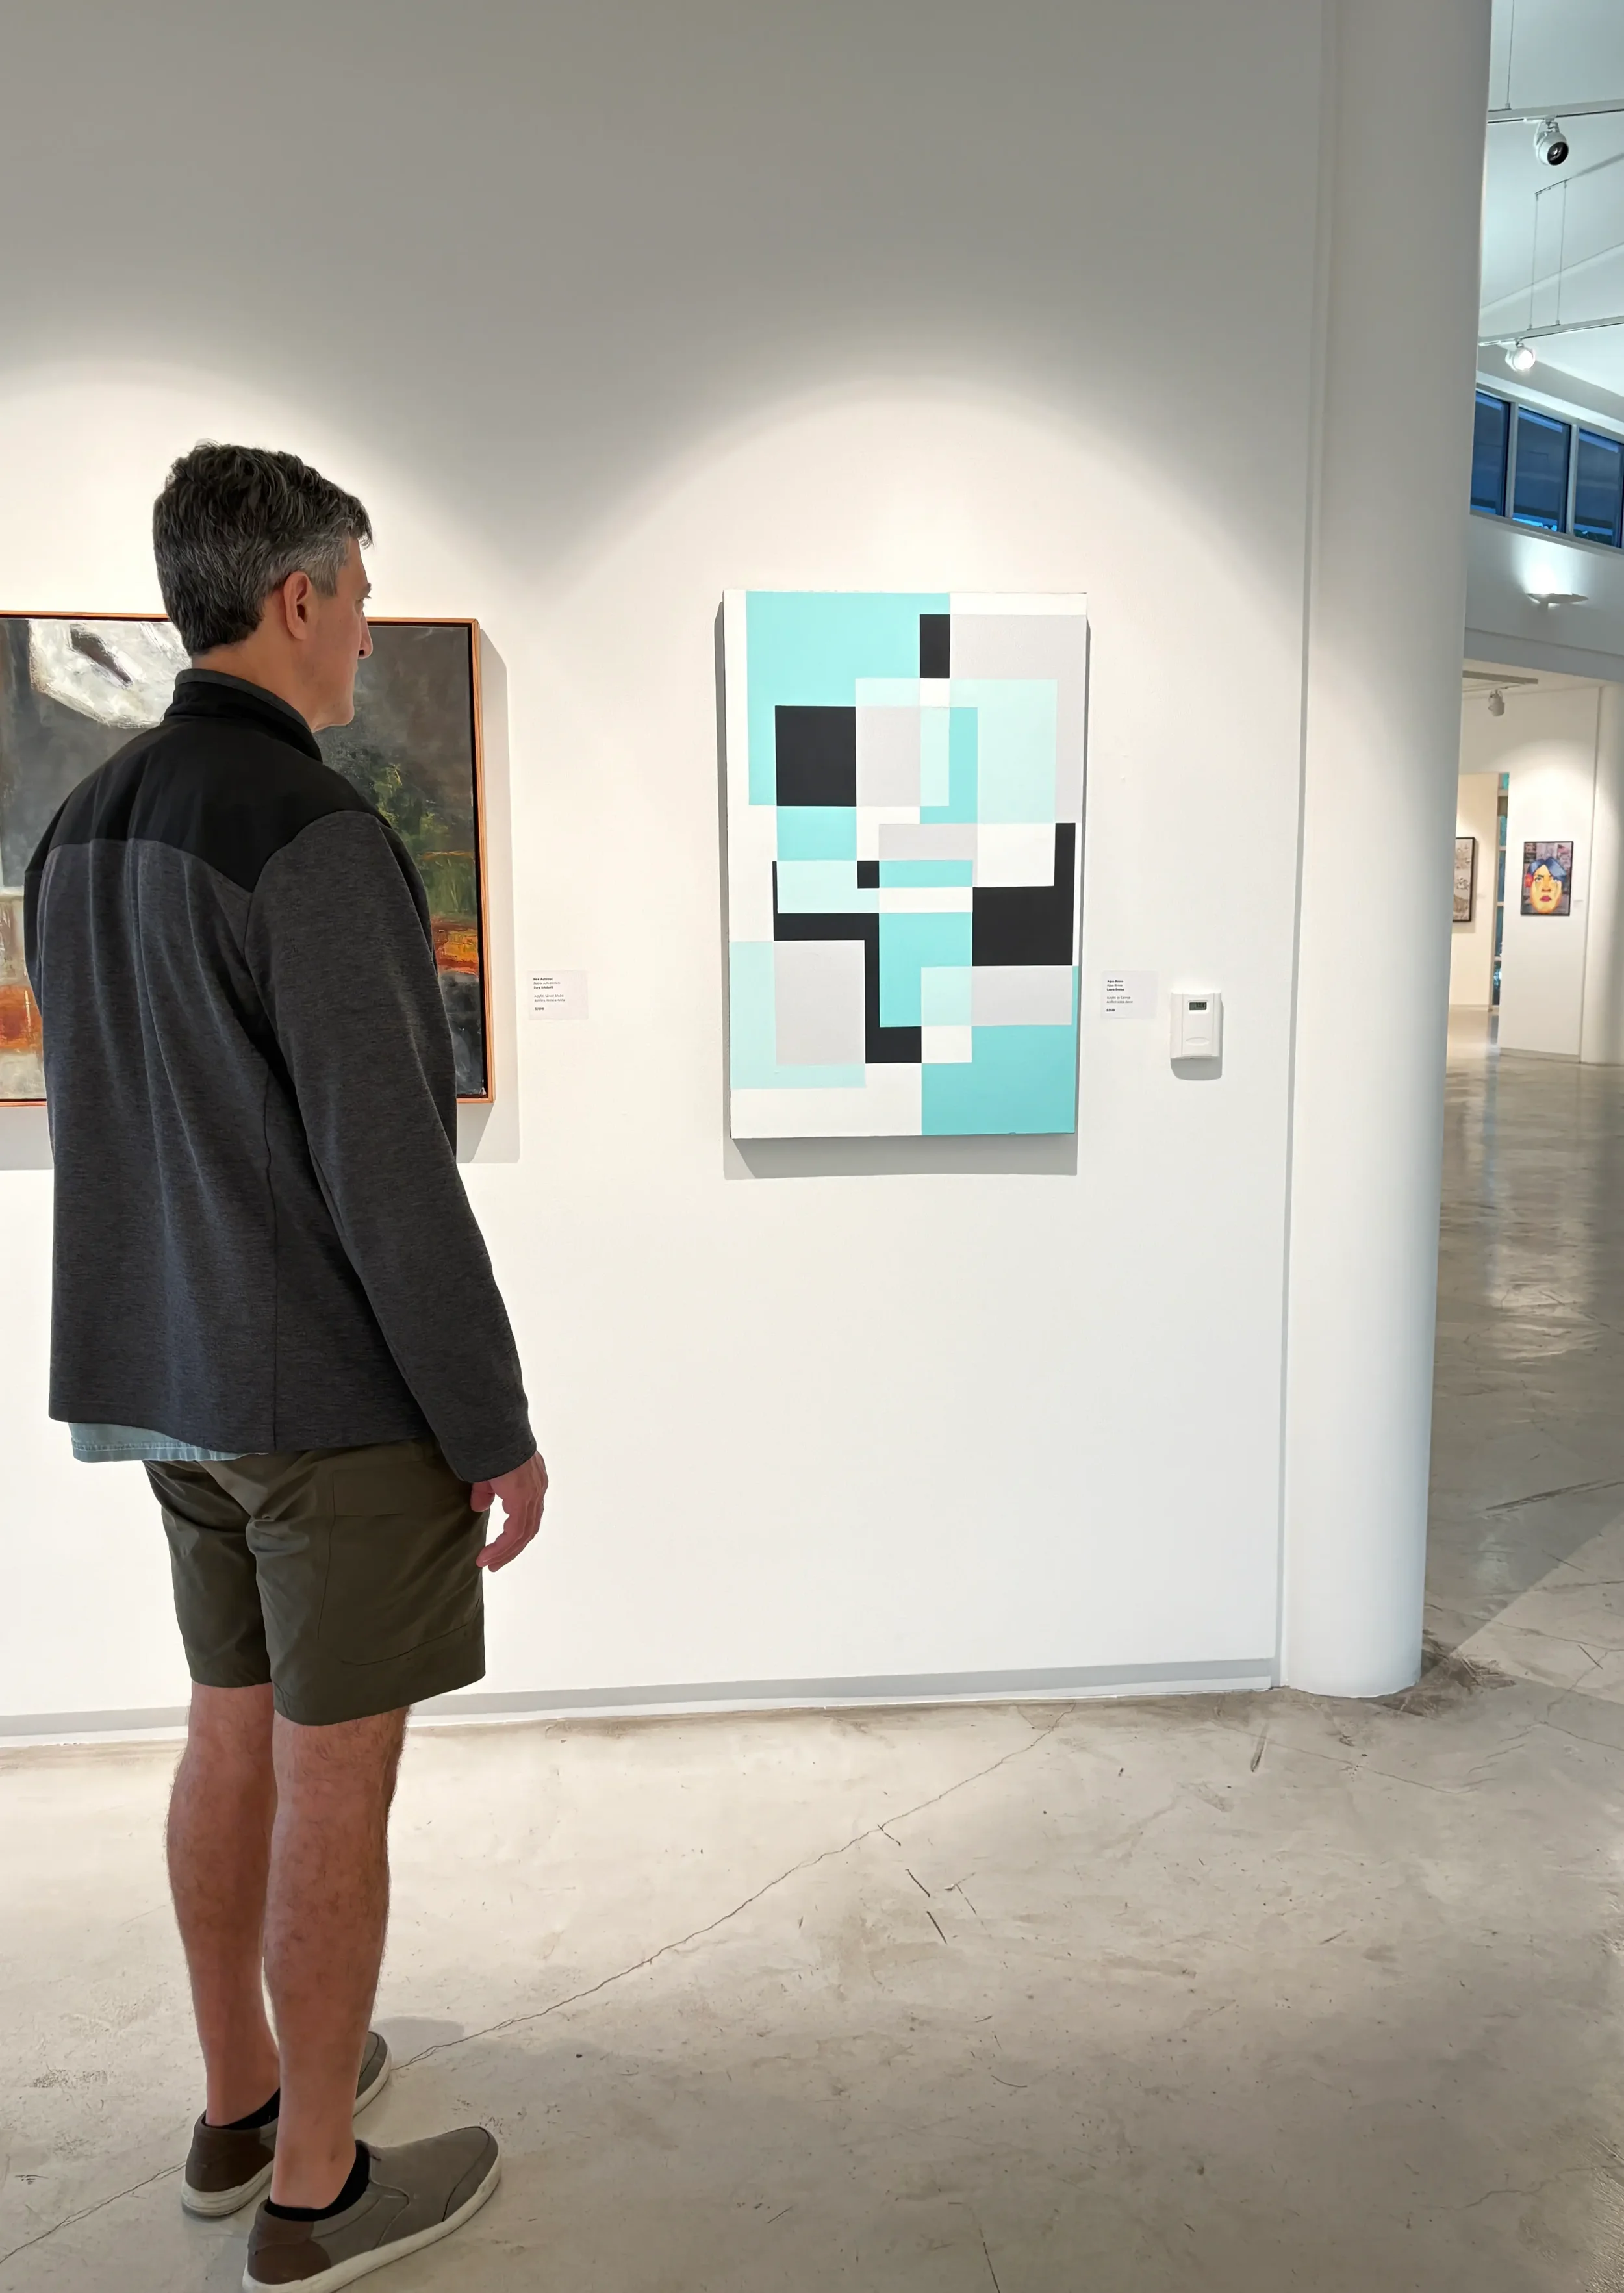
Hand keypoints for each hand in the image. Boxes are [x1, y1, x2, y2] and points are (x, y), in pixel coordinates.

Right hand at [471, 1450, 548, 1571]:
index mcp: (533, 1482)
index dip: (515, 1535)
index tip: (499, 1549)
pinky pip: (516, 1531)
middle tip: (494, 1564)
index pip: (529, 1516)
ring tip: (488, 1563)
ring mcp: (533, 1494)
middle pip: (529, 1529)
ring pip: (523, 1534)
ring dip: (505, 1552)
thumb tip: (480, 1508)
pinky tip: (488, 1554)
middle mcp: (537, 1490)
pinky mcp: (523, 1497)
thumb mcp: (487, 1473)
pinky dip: (502, 1546)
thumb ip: (487, 1492)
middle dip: (511, 1549)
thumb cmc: (490, 1447)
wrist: (494, 1430)